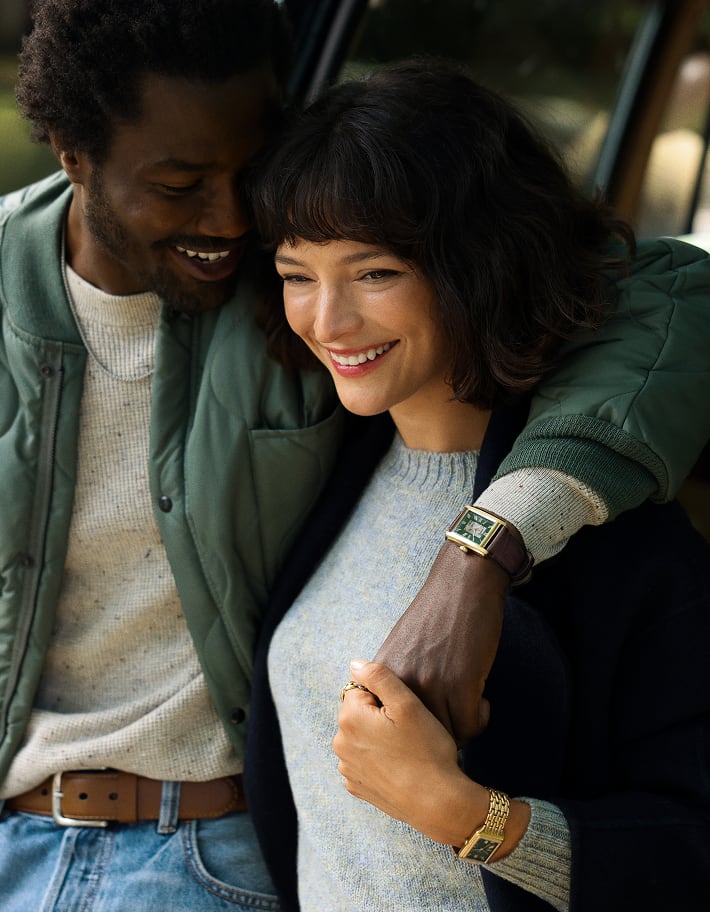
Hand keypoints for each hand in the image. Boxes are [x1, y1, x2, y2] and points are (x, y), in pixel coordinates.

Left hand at [334, 660, 488, 845]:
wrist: (437, 802)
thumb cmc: (426, 750)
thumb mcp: (408, 704)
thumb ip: (378, 676)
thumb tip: (355, 664)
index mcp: (349, 718)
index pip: (361, 689)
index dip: (386, 696)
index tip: (404, 712)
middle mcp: (340, 743)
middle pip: (359, 712)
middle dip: (379, 715)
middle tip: (409, 730)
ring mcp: (347, 768)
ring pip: (362, 736)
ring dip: (378, 737)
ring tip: (406, 748)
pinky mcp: (357, 786)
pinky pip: (365, 760)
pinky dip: (378, 759)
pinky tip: (400, 765)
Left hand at [373, 540, 508, 745]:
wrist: (462, 585)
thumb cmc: (434, 615)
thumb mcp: (398, 645)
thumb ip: (391, 679)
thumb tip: (390, 715)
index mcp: (384, 675)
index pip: (387, 727)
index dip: (408, 732)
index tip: (424, 727)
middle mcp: (401, 684)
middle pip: (418, 737)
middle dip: (437, 735)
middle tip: (452, 722)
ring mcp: (430, 685)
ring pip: (447, 735)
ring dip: (460, 728)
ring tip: (467, 710)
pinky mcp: (461, 685)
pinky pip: (470, 726)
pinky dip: (479, 719)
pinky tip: (481, 701)